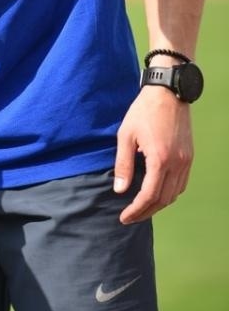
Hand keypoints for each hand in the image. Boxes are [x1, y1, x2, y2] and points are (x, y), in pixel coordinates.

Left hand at [113, 86, 193, 222]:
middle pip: (163, 199)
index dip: (136, 210)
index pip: (149, 196)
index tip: (124, 217)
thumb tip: (120, 190)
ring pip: (175, 194)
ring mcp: (186, 160)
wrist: (168, 93)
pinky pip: (181, 183)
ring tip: (141, 209)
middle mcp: (176, 163)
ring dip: (158, 205)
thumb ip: (123, 164)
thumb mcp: (126, 136)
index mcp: (159, 159)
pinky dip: (169, 194)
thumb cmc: (143, 111)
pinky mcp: (189, 156)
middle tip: (130, 217)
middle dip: (146, 212)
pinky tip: (157, 194)